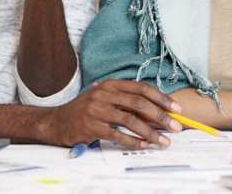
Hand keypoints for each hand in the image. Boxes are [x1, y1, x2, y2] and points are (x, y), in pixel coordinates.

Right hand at [36, 79, 183, 148]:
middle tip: (176, 127)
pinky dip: (133, 141)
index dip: (161, 98)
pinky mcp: (90, 127)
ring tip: (163, 141)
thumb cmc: (85, 110)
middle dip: (161, 116)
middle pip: (139, 103)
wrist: (55, 122)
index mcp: (111, 84)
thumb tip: (157, 111)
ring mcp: (96, 110)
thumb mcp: (104, 98)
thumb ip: (126, 101)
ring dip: (150, 132)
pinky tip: (144, 146)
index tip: (176, 109)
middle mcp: (104, 94)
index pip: (142, 88)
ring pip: (130, 120)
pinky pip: (117, 135)